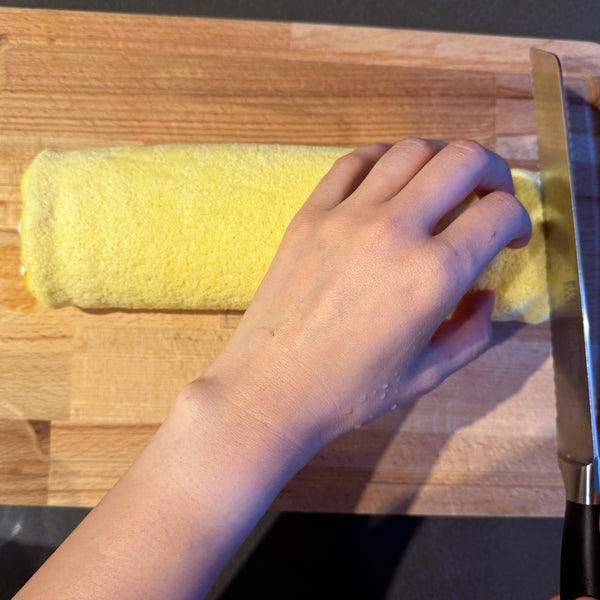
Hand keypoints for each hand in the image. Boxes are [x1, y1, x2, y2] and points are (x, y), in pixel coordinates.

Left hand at [193, 138, 531, 455]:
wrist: (271, 388)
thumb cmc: (348, 390)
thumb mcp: (428, 374)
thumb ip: (473, 332)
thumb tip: (486, 294)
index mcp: (432, 275)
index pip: (499, 214)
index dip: (518, 220)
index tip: (509, 236)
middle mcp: (394, 232)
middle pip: (463, 161)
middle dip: (494, 170)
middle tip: (492, 193)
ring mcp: (346, 217)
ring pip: (410, 151)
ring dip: (441, 158)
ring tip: (444, 183)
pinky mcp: (310, 214)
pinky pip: (354, 162)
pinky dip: (384, 159)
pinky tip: (390, 178)